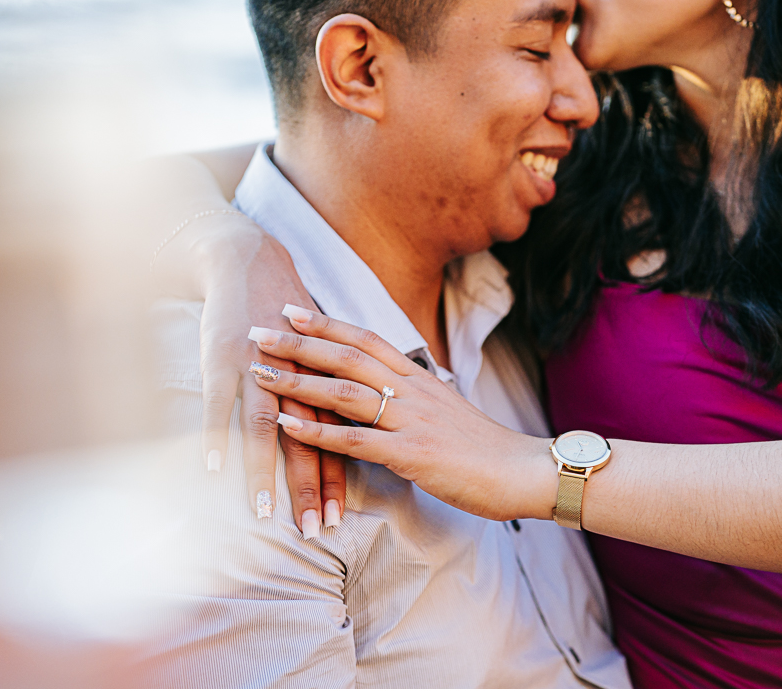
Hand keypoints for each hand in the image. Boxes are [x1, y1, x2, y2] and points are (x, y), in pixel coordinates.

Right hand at [154, 211, 347, 534]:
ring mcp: (259, 370)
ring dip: (266, 473)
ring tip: (266, 515)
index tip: (338, 520)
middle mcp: (297, 379)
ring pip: (267, 429)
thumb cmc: (286, 314)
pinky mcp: (224, 359)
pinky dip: (217, 434)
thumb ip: (328, 394)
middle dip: (310, 489)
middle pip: (308, 443)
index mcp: (323, 381)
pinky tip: (214, 469)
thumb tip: (349, 431)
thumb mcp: (317, 353)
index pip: (335, 440)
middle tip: (316, 531)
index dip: (336, 480)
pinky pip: (220, 403)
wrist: (252, 264)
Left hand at [247, 306, 557, 521]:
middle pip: (347, 355)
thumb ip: (415, 398)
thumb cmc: (486, 448)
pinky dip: (317, 431)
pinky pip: (355, 439)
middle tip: (258, 330)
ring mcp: (411, 420)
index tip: (293, 310)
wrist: (524, 470)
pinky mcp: (411, 455)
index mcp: (421, 377)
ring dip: (297, 380)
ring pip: (344, 391)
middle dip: (299, 342)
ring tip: (257, 373)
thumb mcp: (447, 411)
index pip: (367, 338)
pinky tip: (285, 426)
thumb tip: (387, 393)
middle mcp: (413, 390)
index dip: (328, 323)